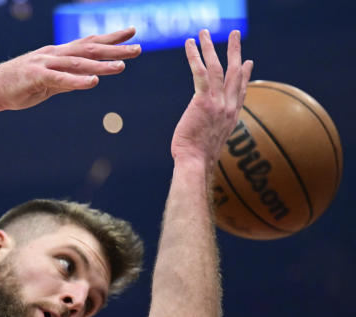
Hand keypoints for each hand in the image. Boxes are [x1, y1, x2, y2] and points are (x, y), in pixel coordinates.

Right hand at [0, 28, 140, 112]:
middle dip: (114, 49)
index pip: (88, 43)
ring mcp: (44, 64)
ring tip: (122, 67)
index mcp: (56, 54)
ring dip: (101, 66)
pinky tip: (93, 83)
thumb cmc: (14, 87)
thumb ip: (66, 80)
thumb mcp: (46, 83)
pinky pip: (60, 80)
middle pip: (89, 50)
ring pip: (78, 64)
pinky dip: (77, 81)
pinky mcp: (35, 78)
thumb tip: (86, 80)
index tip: (131, 33)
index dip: (110, 38)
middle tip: (138, 48)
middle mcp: (53, 54)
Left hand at [171, 30, 252, 165]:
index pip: (241, 90)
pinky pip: (200, 72)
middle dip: (235, 51)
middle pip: (235, 72)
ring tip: (205, 32)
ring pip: (217, 67)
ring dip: (211, 47)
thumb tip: (208, 130)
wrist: (196, 162)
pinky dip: (194, 56)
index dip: (245, 75)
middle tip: (235, 35)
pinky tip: (190, 44)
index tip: (248, 62)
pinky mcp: (203, 101)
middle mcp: (229, 106)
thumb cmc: (198, 158)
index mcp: (232, 116)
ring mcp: (218, 102)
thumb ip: (213, 129)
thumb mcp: (212, 141)